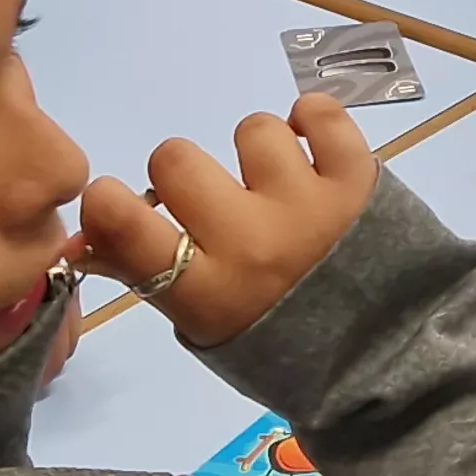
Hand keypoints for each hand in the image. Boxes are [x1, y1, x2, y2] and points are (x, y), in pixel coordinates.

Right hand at [77, 94, 379, 347]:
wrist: (389, 361)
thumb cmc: (285, 346)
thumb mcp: (207, 328)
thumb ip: (149, 277)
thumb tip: (87, 235)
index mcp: (205, 291)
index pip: (123, 223)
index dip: (107, 199)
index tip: (121, 202)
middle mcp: (250, 242)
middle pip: (176, 159)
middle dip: (187, 174)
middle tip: (218, 201)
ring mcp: (307, 205)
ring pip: (251, 128)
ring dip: (261, 153)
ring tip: (283, 187)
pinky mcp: (358, 179)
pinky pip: (319, 113)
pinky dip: (313, 122)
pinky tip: (314, 150)